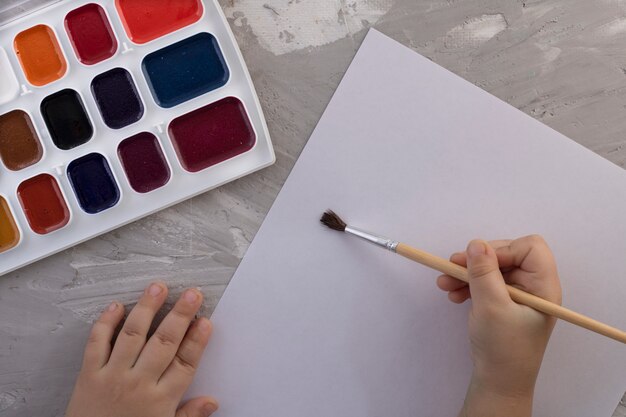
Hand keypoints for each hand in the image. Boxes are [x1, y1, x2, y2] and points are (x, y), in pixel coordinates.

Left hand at [65, 282, 216, 416]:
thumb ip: (188, 415)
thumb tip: (211, 402)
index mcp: (160, 400)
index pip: (185, 363)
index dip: (197, 340)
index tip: (205, 321)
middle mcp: (138, 383)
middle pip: (164, 342)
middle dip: (180, 315)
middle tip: (192, 294)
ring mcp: (112, 376)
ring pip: (133, 334)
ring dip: (147, 308)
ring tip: (158, 287)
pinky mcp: (88, 374)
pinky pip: (96, 343)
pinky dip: (105, 322)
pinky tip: (117, 306)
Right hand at [436, 236, 561, 416]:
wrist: (498, 382)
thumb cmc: (502, 347)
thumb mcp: (491, 306)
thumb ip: (483, 272)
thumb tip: (475, 243)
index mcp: (543, 286)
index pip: (530, 248)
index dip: (503, 249)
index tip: (479, 262)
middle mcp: (534, 287)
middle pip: (508, 255)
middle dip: (478, 260)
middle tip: (452, 266)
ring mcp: (519, 295)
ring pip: (492, 269)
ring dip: (468, 273)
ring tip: (444, 282)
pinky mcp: (505, 303)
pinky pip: (487, 283)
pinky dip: (469, 285)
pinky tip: (453, 294)